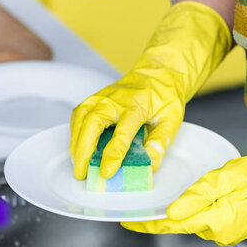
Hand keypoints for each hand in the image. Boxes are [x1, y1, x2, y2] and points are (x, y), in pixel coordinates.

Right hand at [70, 2, 231, 180]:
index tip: (106, 172)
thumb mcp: (172, 119)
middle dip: (83, 151)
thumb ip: (160, 141)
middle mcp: (114, 100)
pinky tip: (77, 147)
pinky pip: (79, 115)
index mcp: (136, 106)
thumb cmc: (165, 96)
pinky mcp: (95, 98)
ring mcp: (102, 97)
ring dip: (76, 142)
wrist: (158, 73)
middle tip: (81, 173)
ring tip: (76, 163)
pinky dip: (75, 132)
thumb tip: (150, 164)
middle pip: (92, 124)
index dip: (113, 155)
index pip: (122, 134)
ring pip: (81, 118)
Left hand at [121, 152, 246, 245]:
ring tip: (175, 197)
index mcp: (214, 220)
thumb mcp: (225, 178)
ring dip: (181, 212)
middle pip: (180, 224)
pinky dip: (195, 212)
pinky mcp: (228, 229)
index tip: (129, 222)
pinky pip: (204, 221)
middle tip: (141, 207)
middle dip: (161, 216)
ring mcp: (223, 234)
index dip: (148, 224)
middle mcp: (217, 232)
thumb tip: (172, 212)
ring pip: (192, 222)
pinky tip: (196, 201)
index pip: (172, 225)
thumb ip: (197, 196)